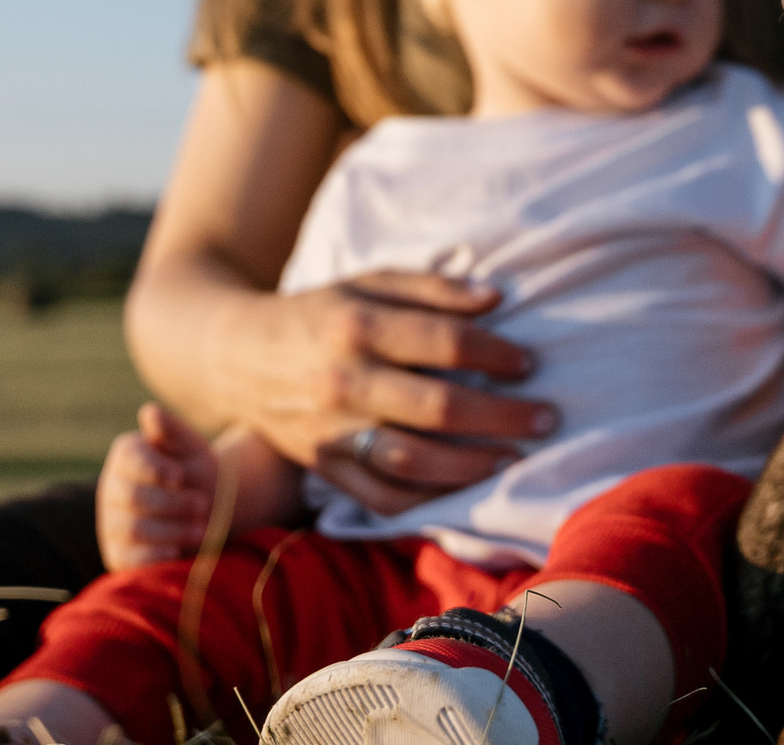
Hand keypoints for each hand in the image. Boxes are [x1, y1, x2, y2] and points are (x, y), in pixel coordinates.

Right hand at [98, 402, 218, 570]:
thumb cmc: (196, 473)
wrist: (205, 511)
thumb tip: (150, 412)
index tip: (180, 476)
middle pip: (133, 498)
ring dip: (172, 530)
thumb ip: (172, 431)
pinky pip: (130, 560)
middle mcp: (112, 488)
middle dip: (171, 503)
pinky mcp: (118, 554)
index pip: (131, 459)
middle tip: (203, 504)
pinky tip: (178, 552)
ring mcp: (111, 523)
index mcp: (126, 455)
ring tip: (202, 529)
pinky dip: (154, 557)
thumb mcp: (191, 449)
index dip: (154, 469)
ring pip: (134, 530)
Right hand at [243, 271, 556, 516]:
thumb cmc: (320, 314)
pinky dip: (428, 501)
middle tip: (547, 418)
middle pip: (438, 408)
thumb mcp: (367, 283)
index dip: (495, 354)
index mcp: (356, 327)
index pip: (443, 343)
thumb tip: (496, 298)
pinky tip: (465, 490)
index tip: (529, 363)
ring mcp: (332, 432)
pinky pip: (382, 498)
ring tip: (515, 458)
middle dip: (502, 416)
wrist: (236, 357)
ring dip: (473, 465)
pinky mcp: (324, 468)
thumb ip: (432, 288)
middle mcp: (343, 382)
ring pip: (413, 461)